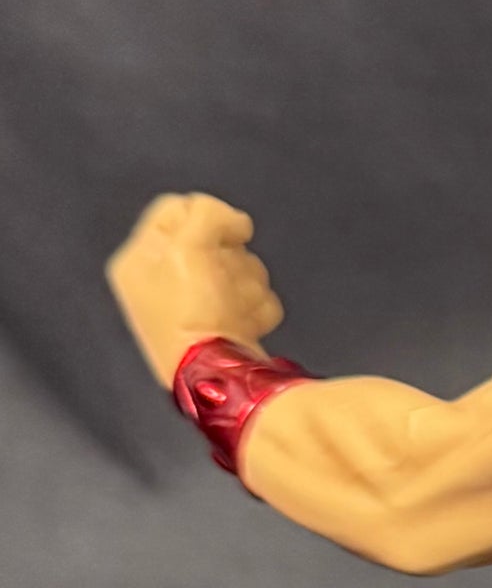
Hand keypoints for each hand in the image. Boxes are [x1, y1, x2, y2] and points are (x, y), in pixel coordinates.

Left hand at [107, 194, 283, 386]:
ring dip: (247, 286)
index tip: (231, 233)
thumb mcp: (189, 247)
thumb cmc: (190, 315)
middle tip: (222, 281)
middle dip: (232, 260)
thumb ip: (208, 214)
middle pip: (216, 241)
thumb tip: (235, 223)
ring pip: (242, 269)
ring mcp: (198, 304)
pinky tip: (243, 324)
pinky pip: (254, 299)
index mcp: (138, 260)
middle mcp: (163, 281)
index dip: (209, 216)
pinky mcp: (226, 324)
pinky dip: (256, 309)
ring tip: (233, 310)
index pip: (177, 209)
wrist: (216, 378)